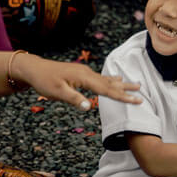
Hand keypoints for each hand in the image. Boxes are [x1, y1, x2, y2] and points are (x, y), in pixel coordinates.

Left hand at [12, 54, 141, 110]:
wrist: (34, 69)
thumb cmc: (44, 81)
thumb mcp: (57, 92)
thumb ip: (74, 99)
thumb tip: (89, 107)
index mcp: (84, 78)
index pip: (107, 89)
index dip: (123, 96)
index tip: (137, 100)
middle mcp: (87, 73)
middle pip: (111, 83)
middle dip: (126, 89)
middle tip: (141, 92)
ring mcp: (85, 72)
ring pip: (107, 79)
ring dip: (121, 83)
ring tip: (135, 84)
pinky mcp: (82, 74)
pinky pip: (101, 78)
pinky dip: (111, 80)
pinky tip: (116, 78)